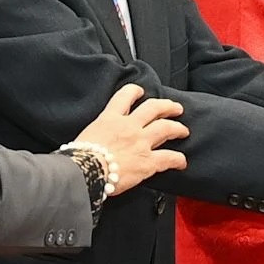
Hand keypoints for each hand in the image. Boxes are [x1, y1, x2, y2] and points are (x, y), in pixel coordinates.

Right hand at [73, 84, 187, 191]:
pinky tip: (181, 162)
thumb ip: (97, 133)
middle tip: (175, 108)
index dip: (135, 91)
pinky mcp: (148, 161)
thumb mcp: (85, 136)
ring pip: (166, 128)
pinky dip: (178, 159)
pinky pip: (169, 157)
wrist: (84, 172)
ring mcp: (141, 142)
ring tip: (183, 130)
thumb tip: (95, 140)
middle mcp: (129, 126)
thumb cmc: (79, 158)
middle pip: (153, 108)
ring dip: (177, 128)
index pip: (125, 96)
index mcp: (110, 119)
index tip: (140, 91)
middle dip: (167, 106)